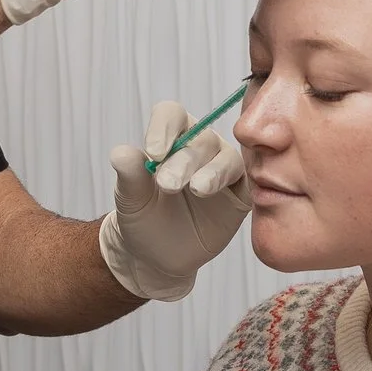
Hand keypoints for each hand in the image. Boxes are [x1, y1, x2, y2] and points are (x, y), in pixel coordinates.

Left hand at [99, 100, 253, 302]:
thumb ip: (129, 175)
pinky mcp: (240, 193)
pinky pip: (250, 181)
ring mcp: (223, 168)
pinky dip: (243, 183)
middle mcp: (200, 146)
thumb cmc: (144, 218)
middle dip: (184, 160)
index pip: (172, 115)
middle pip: (200, 138)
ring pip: (226, 158)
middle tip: (167, 185)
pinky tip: (224, 194)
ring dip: (212, 172)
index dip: (164, 128)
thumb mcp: (131, 199)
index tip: (153, 153)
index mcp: (171, 137)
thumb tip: (121, 153)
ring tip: (197, 189)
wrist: (157, 255)